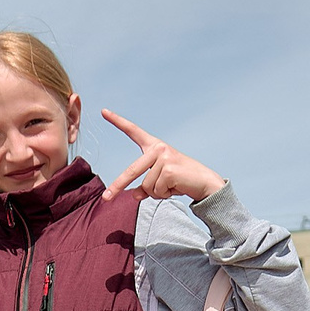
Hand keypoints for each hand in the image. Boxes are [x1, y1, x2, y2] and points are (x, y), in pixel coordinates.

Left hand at [98, 110, 226, 201]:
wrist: (206, 184)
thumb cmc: (183, 181)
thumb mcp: (161, 182)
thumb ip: (146, 187)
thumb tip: (134, 195)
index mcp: (154, 147)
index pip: (133, 131)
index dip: (118, 121)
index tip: (103, 111)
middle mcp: (158, 148)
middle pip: (132, 171)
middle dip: (118, 186)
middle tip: (105, 198)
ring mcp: (164, 157)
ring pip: (147, 186)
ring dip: (158, 193)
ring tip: (172, 186)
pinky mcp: (169, 168)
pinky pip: (156, 190)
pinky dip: (165, 194)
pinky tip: (177, 187)